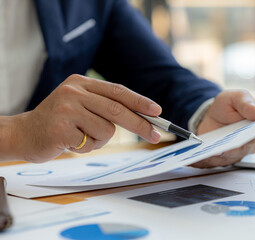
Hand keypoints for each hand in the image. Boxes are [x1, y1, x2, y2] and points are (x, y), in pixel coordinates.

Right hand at [8, 74, 161, 162]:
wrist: (24, 134)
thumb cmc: (59, 122)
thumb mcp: (81, 105)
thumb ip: (105, 107)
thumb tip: (142, 117)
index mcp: (81, 83)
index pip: (118, 91)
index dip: (140, 101)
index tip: (157, 112)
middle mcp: (74, 91)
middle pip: (117, 109)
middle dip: (140, 124)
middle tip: (156, 135)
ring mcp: (66, 109)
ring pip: (107, 129)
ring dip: (100, 139)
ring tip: (81, 136)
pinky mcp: (61, 128)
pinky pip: (91, 143)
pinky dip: (86, 147)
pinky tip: (70, 142)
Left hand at [191, 90, 254, 167]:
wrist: (210, 116)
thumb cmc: (227, 106)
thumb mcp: (235, 98)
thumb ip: (247, 104)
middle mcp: (250, 141)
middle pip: (247, 146)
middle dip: (239, 146)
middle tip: (231, 144)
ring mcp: (238, 152)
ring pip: (232, 156)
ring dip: (224, 154)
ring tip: (215, 150)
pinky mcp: (223, 158)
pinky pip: (218, 160)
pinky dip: (211, 158)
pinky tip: (205, 153)